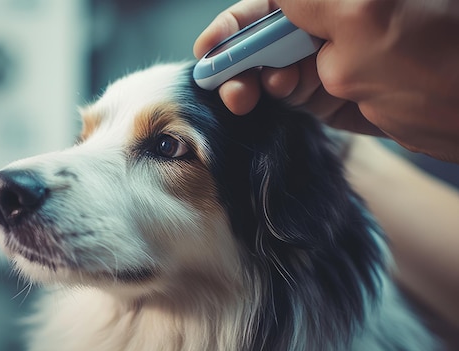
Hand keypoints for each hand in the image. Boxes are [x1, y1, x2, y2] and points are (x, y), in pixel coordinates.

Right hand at [194, 0, 458, 162]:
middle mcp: (331, 20)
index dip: (235, 24)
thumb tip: (273, 1)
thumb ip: (305, 1)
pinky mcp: (334, 91)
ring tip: (247, 97)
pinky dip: (275, 96)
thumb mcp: (360, 16)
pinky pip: (291, 91)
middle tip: (228, 84)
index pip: (270, 3)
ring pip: (272, 64)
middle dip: (239, 55)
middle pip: (265, 33)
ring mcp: (332, 57)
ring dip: (253, 79)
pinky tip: (274, 98)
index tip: (210, 49)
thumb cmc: (434, 55)